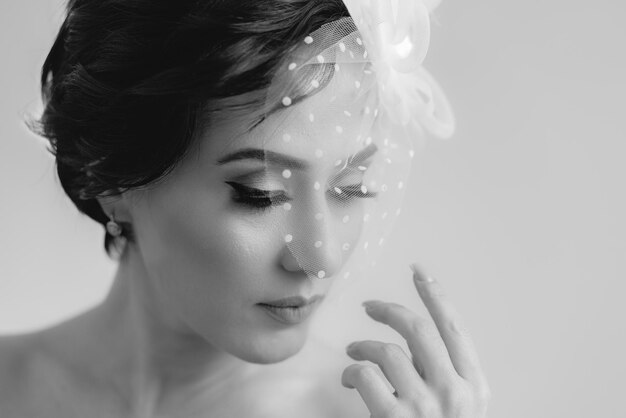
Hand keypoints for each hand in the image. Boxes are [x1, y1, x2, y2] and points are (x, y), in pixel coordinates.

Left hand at [341, 264, 490, 417]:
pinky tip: (348, 379)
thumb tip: (414, 339)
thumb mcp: (459, 408)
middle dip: (389, 310)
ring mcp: (426, 407)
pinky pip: (366, 376)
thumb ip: (444, 375)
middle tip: (369, 306)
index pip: (454, 326)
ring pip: (387, 351)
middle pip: (418, 330)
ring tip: (353, 352)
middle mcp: (455, 392)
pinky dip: (351, 371)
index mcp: (475, 386)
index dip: (435, 294)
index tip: (418, 271)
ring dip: (363, 345)